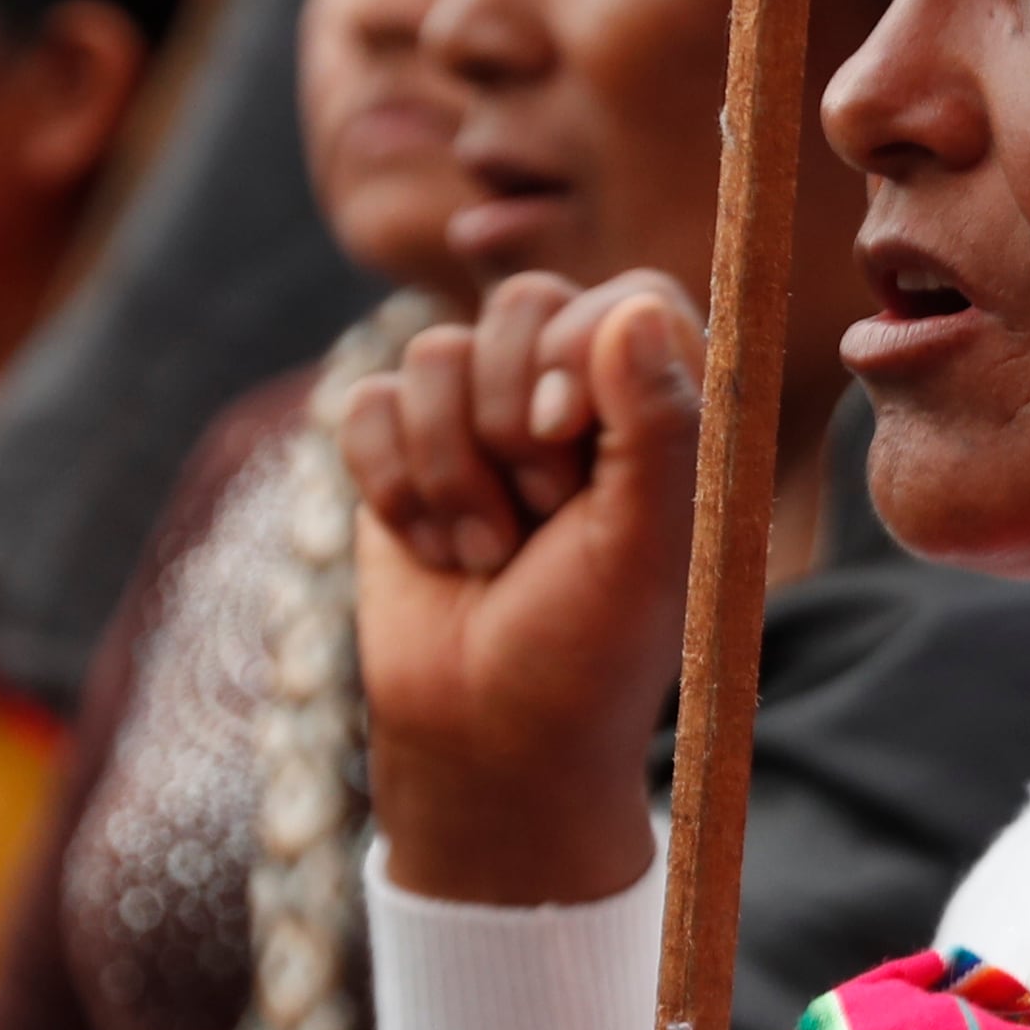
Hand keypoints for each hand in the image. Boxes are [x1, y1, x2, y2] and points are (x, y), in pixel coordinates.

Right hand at [346, 270, 705, 907]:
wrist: (486, 735)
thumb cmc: (589, 648)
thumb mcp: (645, 544)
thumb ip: (656, 422)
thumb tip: (629, 306)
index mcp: (661, 409)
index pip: (628, 294)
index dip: (582, 348)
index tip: (569, 435)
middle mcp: (576, 395)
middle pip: (523, 301)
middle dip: (512, 421)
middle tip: (542, 516)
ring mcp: (482, 416)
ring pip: (434, 351)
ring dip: (453, 473)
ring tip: (490, 553)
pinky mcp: (402, 449)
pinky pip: (368, 402)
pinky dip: (393, 487)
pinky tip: (432, 550)